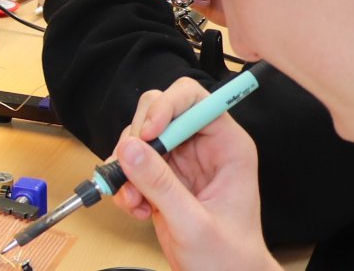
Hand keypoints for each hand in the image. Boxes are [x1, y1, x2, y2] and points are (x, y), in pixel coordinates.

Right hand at [111, 78, 279, 270]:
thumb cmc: (228, 257)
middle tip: (131, 168)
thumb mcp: (193, 222)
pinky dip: (125, 186)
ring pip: (139, 139)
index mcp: (227, 146)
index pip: (193, 99)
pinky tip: (138, 210)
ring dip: (127, 168)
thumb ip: (160, 185)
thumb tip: (130, 149)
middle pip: (159, 111)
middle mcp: (203, 146)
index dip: (166, 107)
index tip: (148, 134)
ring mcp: (181, 162)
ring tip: (136, 201)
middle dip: (139, 139)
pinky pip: (131, 166)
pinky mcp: (162, 179)